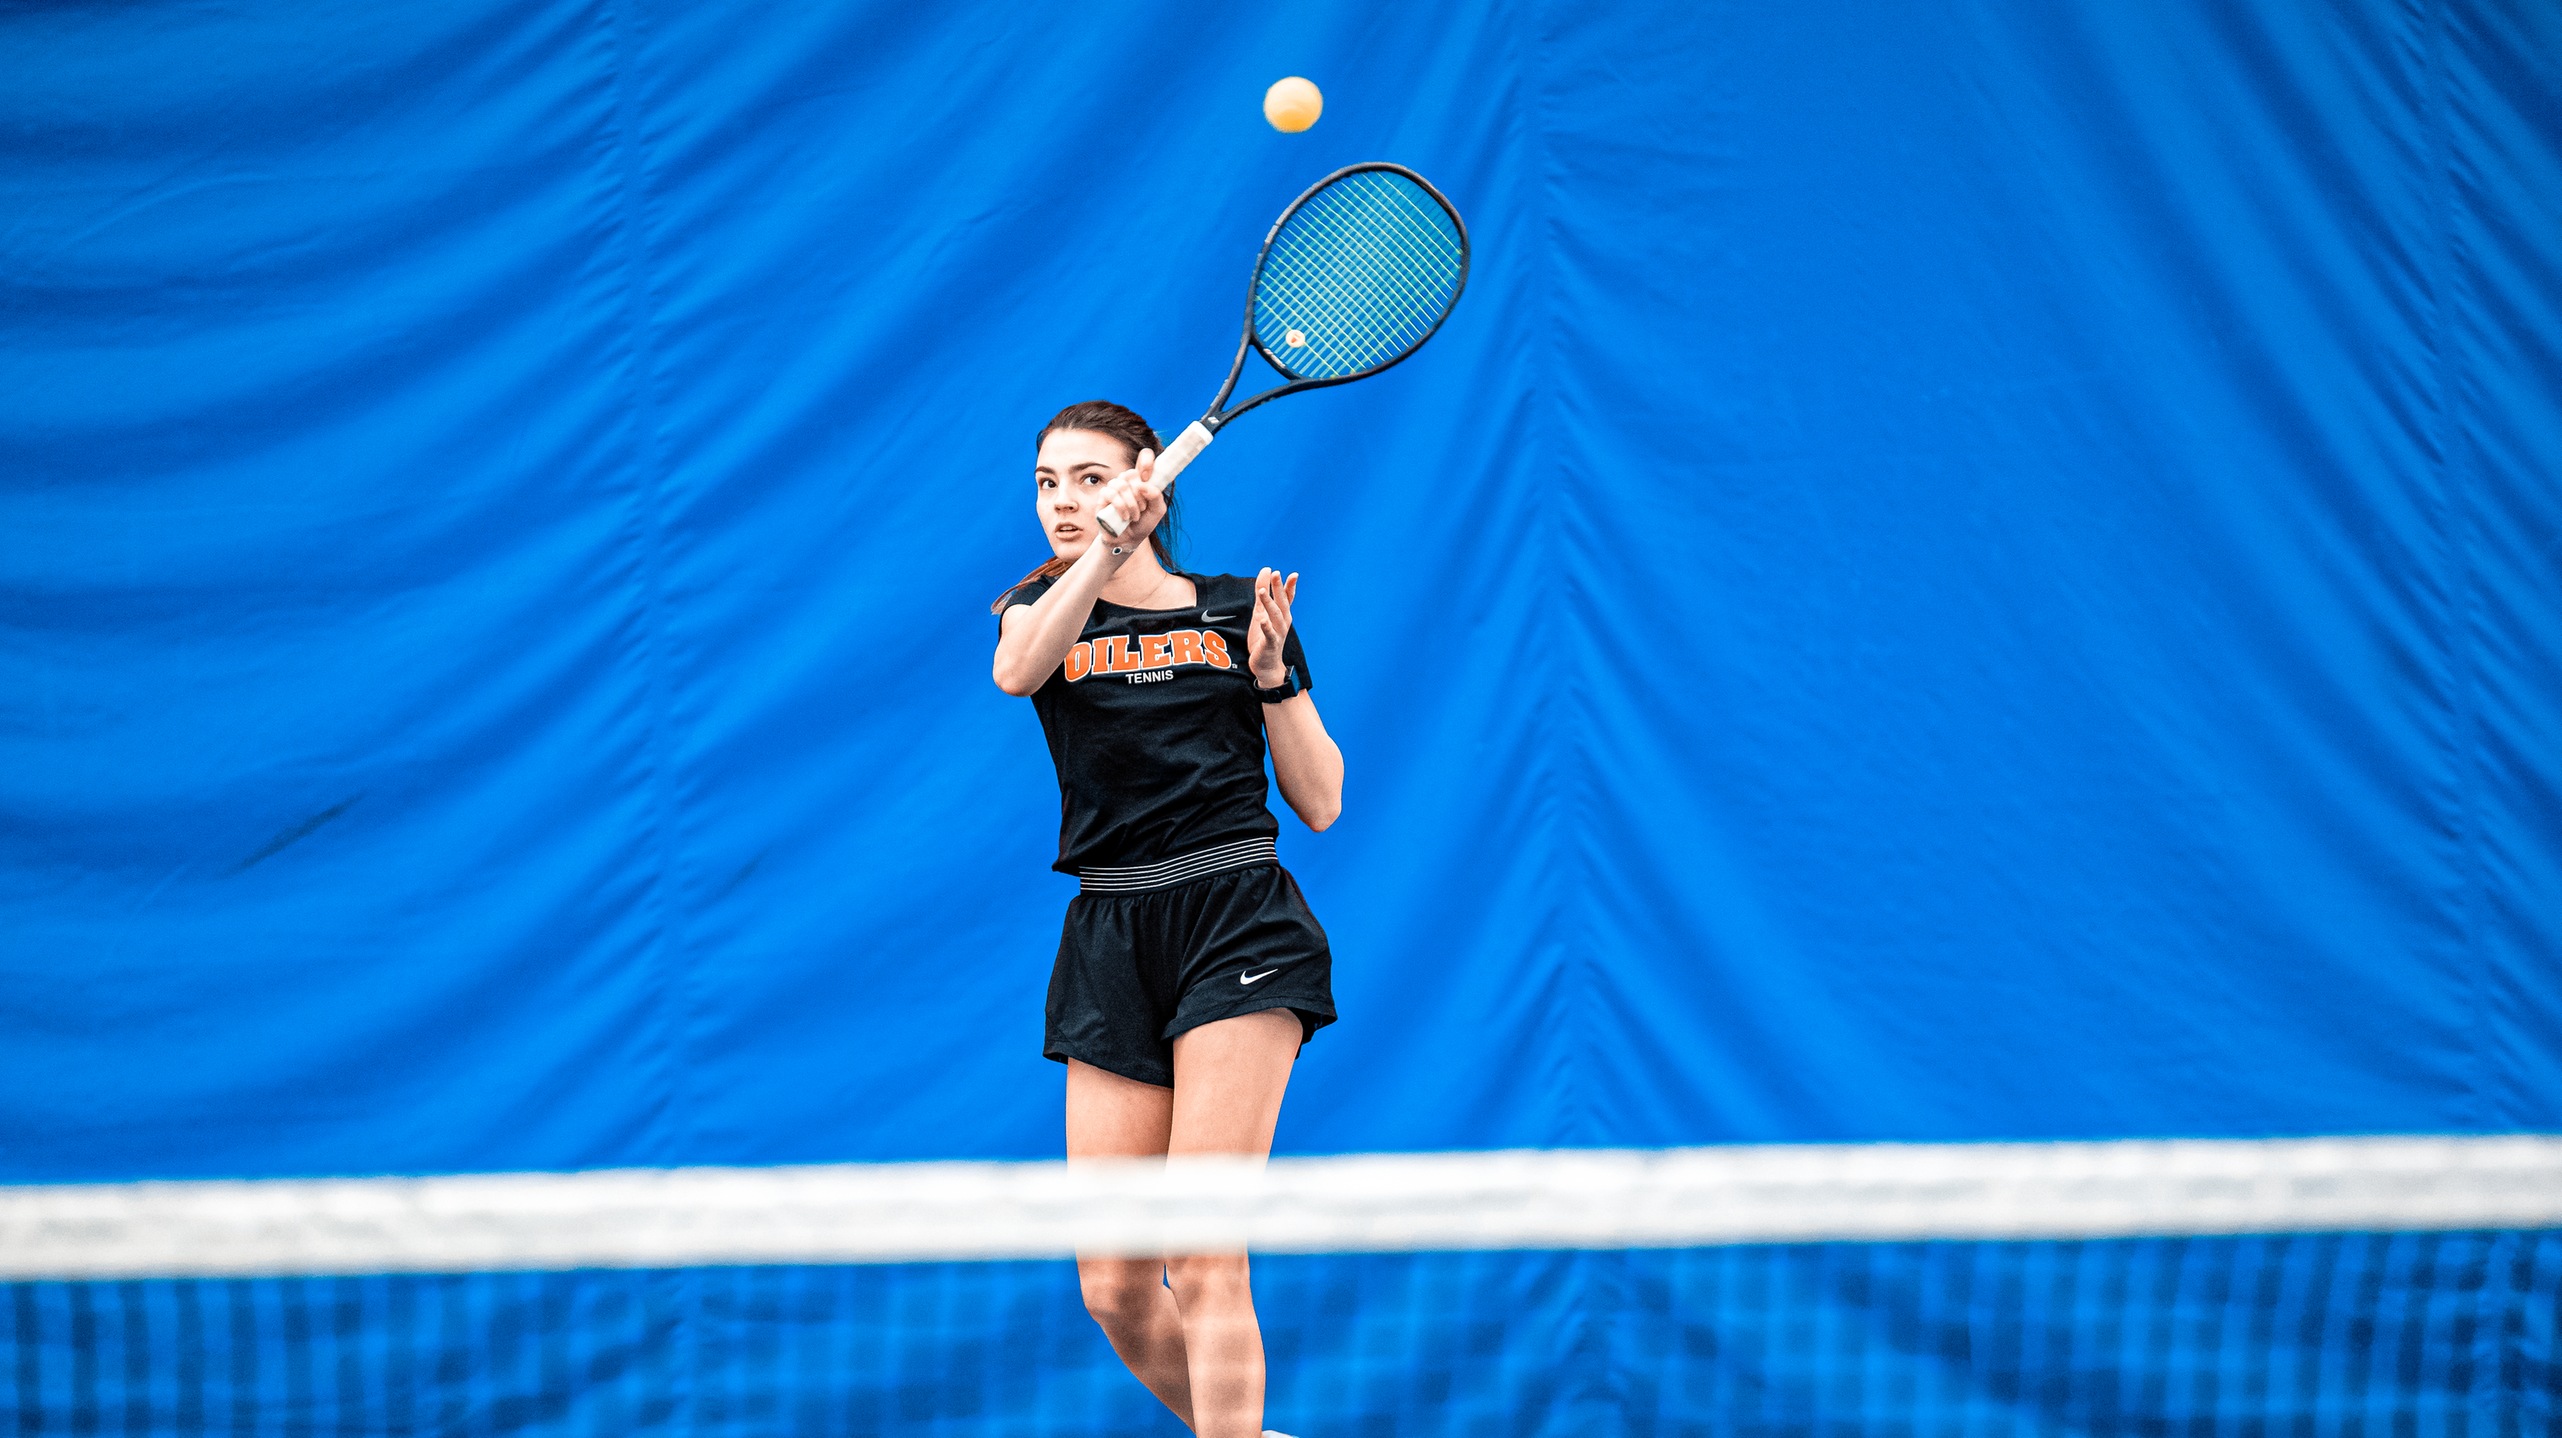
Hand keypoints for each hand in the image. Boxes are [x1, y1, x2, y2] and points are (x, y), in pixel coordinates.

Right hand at [1094, 449, 1165, 551]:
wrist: (1128, 540)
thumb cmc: (1143, 524)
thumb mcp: (1157, 511)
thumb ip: (1157, 496)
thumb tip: (1144, 486)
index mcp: (1141, 480)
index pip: (1144, 458)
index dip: (1146, 460)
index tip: (1148, 474)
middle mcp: (1126, 481)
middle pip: (1132, 474)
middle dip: (1140, 495)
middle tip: (1142, 508)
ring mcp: (1113, 488)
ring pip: (1121, 485)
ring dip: (1131, 503)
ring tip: (1134, 516)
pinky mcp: (1103, 498)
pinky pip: (1111, 494)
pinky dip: (1121, 506)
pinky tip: (1125, 517)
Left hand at [1246, 567, 1297, 686]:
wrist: (1266, 664)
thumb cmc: (1264, 637)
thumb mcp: (1261, 612)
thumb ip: (1262, 593)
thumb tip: (1266, 571)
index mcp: (1282, 614)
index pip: (1287, 598)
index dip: (1289, 586)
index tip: (1293, 574)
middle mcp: (1283, 622)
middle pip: (1282, 602)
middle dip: (1279, 588)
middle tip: (1276, 573)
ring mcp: (1278, 632)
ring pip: (1275, 615)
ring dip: (1269, 603)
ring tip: (1263, 591)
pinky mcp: (1270, 643)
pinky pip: (1269, 634)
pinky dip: (1266, 626)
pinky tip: (1262, 620)